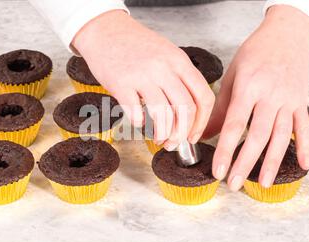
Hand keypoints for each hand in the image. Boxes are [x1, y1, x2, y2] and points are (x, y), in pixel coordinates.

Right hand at [72, 10, 213, 148]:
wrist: (105, 30)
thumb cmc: (136, 45)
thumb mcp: (167, 54)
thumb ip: (179, 78)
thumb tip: (188, 115)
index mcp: (180, 61)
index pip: (203, 97)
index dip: (202, 122)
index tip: (194, 135)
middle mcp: (164, 68)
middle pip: (185, 109)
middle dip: (182, 133)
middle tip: (174, 143)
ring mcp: (142, 75)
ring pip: (163, 114)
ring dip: (162, 133)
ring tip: (159, 138)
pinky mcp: (121, 83)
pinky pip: (135, 112)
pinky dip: (139, 124)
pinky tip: (139, 122)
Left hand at [203, 5, 308, 189]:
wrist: (285, 34)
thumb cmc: (254, 54)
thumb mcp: (232, 76)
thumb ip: (219, 107)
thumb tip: (203, 135)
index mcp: (248, 88)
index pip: (234, 125)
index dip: (225, 151)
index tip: (217, 171)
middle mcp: (270, 96)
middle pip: (258, 136)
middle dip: (245, 163)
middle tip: (234, 185)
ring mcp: (289, 100)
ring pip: (281, 136)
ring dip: (272, 162)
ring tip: (264, 184)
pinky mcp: (301, 102)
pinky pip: (304, 128)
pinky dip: (305, 147)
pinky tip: (304, 165)